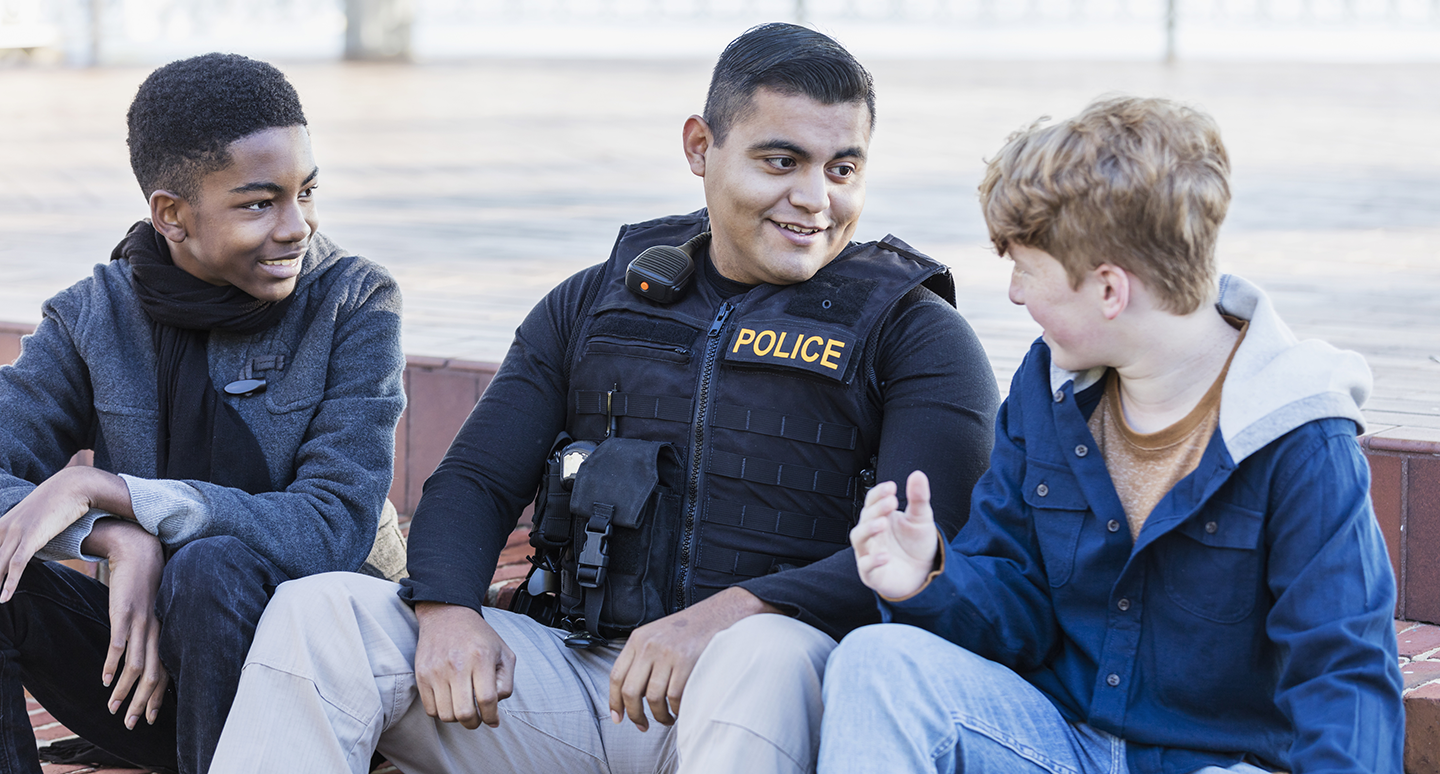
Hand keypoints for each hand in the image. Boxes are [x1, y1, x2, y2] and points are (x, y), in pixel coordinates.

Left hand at [0, 467, 130, 603]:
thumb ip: (26, 529)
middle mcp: (5, 527)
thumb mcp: (36, 516)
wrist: (74, 485)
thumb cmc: (59, 500)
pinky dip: (10, 583)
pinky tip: (4, 597)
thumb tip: (28, 544)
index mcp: (2, 523)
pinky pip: (17, 564)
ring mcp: (17, 531)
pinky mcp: (32, 537)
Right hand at [83, 519, 167, 728]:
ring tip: (113, 708)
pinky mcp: (125, 613)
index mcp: (166, 632)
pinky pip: (120, 644)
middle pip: (154, 676)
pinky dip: (113, 664)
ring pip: (136, 665)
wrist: (141, 553)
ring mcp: (142, 623)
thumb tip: (147, 658)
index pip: (167, 673)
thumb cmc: (148, 585)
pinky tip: (106, 680)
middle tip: (131, 723)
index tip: (152, 718)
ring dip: (124, 691)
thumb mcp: (155, 613)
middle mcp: (158, 631)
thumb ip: (153, 635)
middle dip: (143, 703)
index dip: (159, 697)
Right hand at [414, 603, 514, 728]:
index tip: (493, 720)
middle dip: (475, 723)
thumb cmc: (479, 637)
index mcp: (481, 658)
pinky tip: (450, 702)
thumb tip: (495, 708)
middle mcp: (457, 665)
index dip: (492, 716)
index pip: (487, 700)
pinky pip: (430, 709)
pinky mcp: (421, 675)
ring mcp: (436, 671)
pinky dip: (441, 712)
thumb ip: (506, 681)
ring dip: (457, 719)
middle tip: (478, 718)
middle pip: (465, 713)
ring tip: (464, 708)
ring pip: (446, 715)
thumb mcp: (503, 652)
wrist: (447, 616)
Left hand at [608, 586, 776, 730]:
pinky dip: (677, 709)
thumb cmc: (689, 630)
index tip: (618, 718)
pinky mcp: (687, 661)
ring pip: (653, 698)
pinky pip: (675, 696)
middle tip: (642, 725)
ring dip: (660, 715)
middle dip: (635, 714)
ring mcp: (668, 653)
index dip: (614, 702)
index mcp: (638, 639)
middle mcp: (649, 645)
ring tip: (667, 718)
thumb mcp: (657, 636)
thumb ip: (642, 658)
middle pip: (631, 691)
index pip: (616, 676)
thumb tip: (631, 696)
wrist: (720, 613)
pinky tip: (681, 709)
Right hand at [851, 470, 940, 599]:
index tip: (892, 487)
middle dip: (876, 509)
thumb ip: (918, 498)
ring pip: (859, 539)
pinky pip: (866, 567)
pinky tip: (886, 555)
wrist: (924, 572)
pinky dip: (873, 560)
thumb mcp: (922, 518)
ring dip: (868, 529)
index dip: (879, 493)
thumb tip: (917, 474)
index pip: (871, 501)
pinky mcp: (872, 573)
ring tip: (882, 523)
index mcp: (880, 517)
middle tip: (891, 502)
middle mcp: (871, 534)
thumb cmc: (917, 544)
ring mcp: (869, 553)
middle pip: (865, 517)